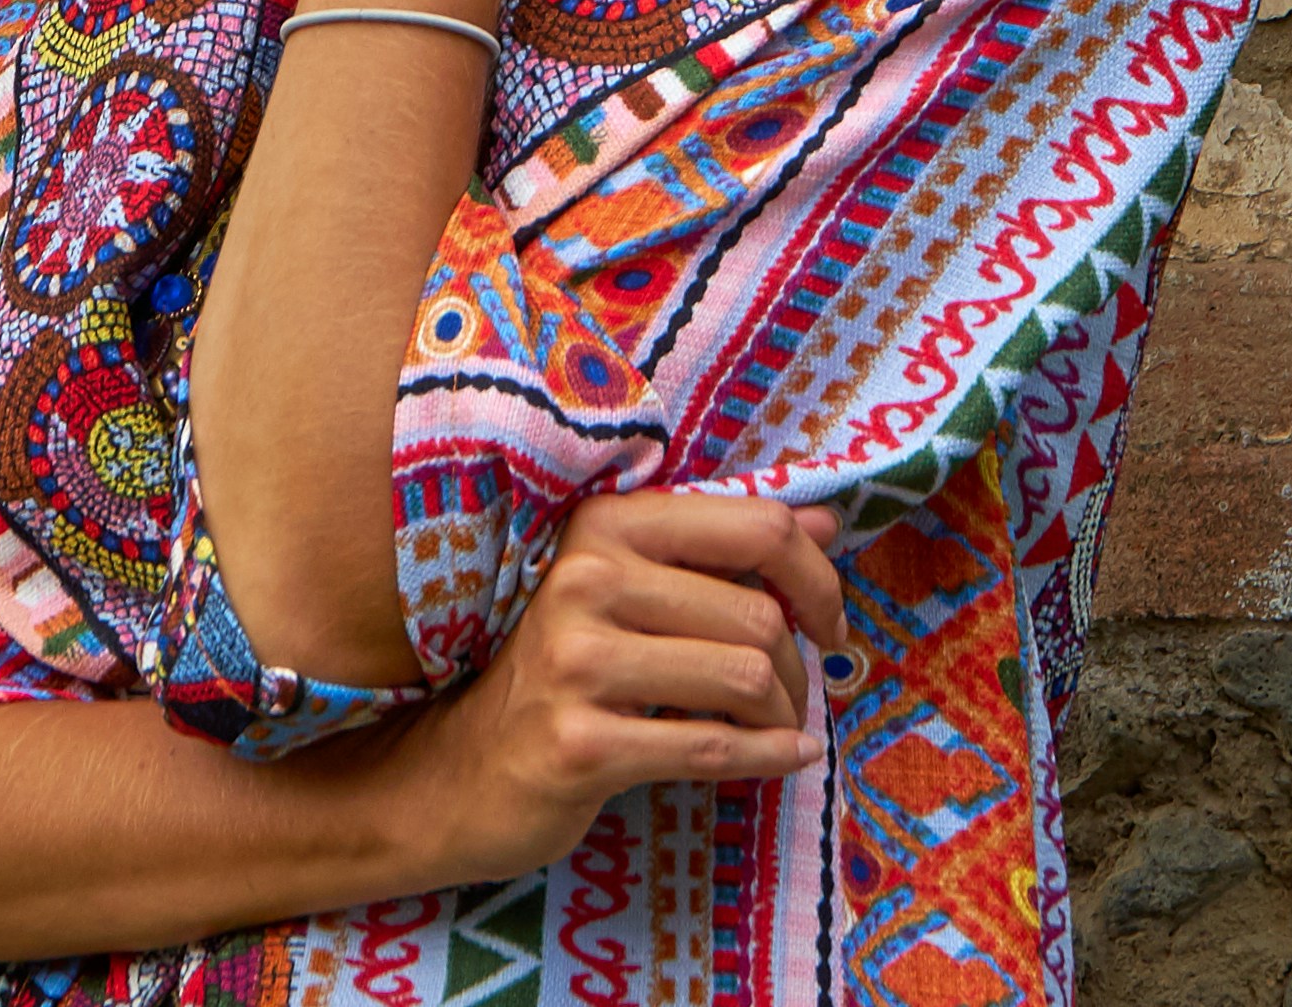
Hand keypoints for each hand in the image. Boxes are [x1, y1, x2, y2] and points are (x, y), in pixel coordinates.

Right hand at [376, 493, 848, 888]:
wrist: (460, 770)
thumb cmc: (561, 675)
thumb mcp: (630, 593)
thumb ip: (721, 551)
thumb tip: (825, 521)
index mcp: (605, 525)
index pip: (753, 526)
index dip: (816, 576)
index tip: (830, 620)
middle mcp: (586, 580)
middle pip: (757, 615)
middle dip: (798, 667)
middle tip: (794, 696)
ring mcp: (577, 663)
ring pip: (743, 679)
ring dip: (781, 716)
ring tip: (776, 728)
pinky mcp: (581, 743)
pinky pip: (710, 746)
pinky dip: (767, 758)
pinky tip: (787, 758)